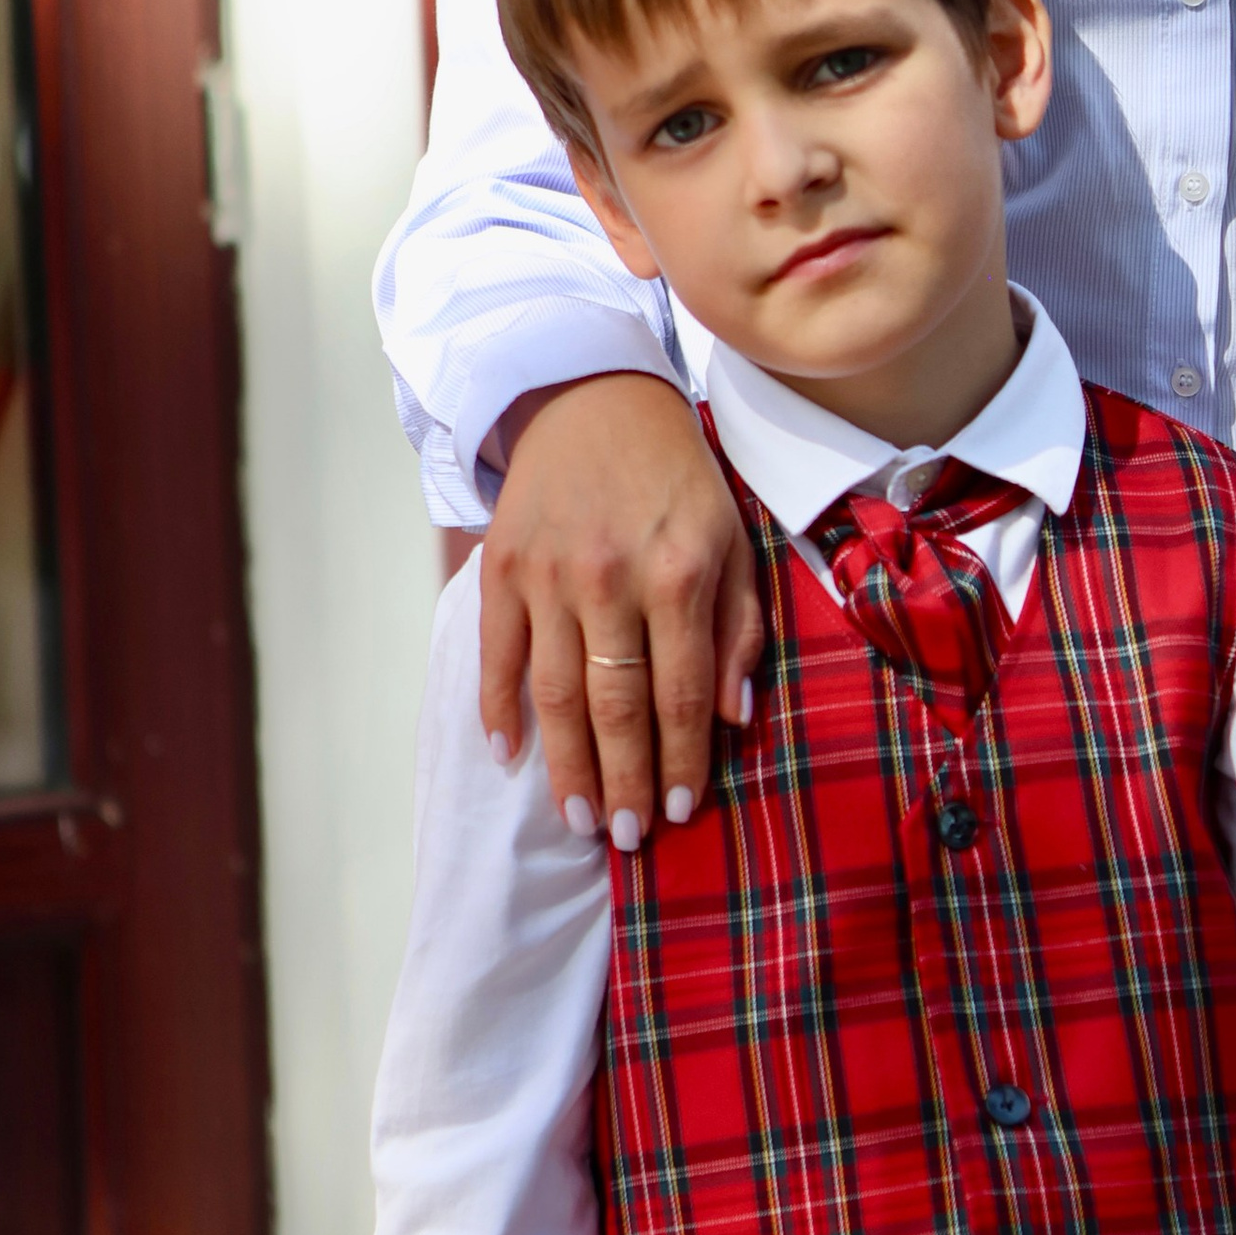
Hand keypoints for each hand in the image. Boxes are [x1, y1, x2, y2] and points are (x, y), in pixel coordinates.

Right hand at [480, 375, 761, 839]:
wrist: (594, 396)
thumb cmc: (677, 477)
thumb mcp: (731, 539)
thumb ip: (738, 628)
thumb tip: (734, 718)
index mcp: (680, 574)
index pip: (682, 694)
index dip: (682, 761)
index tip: (683, 813)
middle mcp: (612, 579)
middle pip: (616, 707)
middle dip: (625, 781)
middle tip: (629, 838)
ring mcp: (549, 575)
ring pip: (555, 693)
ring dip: (567, 766)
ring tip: (581, 818)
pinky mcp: (501, 567)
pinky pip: (497, 654)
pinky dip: (499, 708)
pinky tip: (510, 755)